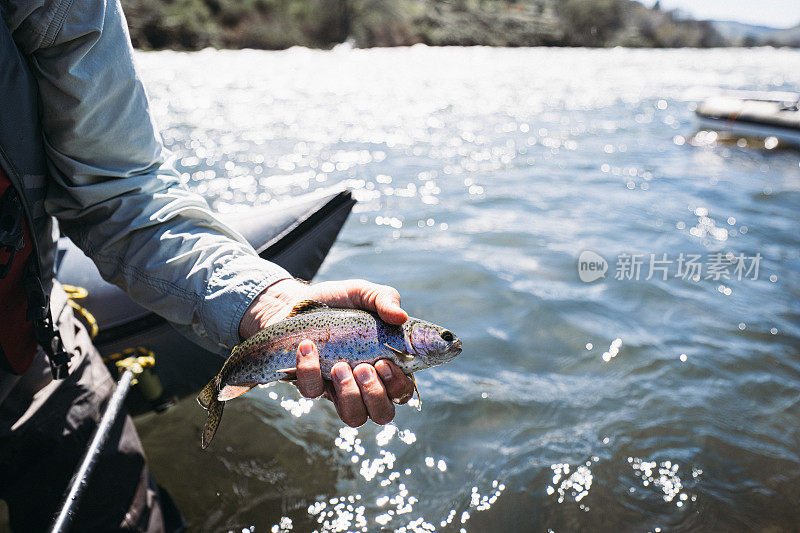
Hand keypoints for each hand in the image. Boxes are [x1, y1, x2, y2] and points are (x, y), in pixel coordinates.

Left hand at [239, 278, 415, 425]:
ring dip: (349, 394)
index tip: (384, 363)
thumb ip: (385, 299)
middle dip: (375, 395)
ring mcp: (338, 389)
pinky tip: (308, 346)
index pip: (403, 392)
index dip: (398, 386)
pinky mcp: (312, 385)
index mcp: (385, 364)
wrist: (295, 302)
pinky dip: (310, 370)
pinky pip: (312, 392)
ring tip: (339, 365)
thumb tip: (401, 316)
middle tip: (363, 367)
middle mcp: (365, 384)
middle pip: (382, 414)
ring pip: (352, 416)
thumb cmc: (337, 301)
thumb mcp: (363, 293)